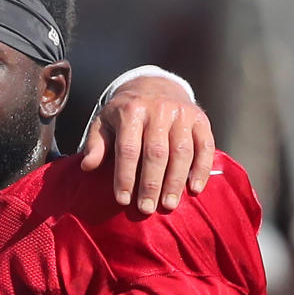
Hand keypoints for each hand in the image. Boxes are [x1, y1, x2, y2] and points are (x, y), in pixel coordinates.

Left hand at [80, 76, 213, 212]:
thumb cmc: (125, 112)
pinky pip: (205, 147)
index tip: (123, 199)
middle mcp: (159, 110)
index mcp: (131, 111)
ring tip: (168, 205)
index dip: (125, 176)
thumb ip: (96, 144)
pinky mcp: (201, 119)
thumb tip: (87, 166)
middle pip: (156, 153)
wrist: (155, 85)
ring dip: (175, 181)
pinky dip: (202, 169)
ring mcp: (182, 114)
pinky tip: (194, 189)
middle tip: (146, 209)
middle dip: (151, 184)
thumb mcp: (104, 122)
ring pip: (182, 152)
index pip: (128, 149)